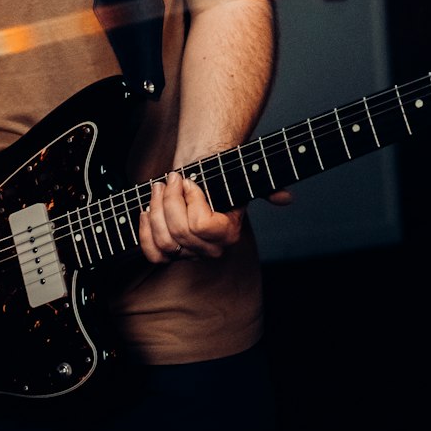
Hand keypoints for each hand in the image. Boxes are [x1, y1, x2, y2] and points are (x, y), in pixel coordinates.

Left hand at [139, 174, 293, 263]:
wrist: (200, 178)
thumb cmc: (219, 175)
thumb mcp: (244, 176)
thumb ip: (267, 188)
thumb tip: (285, 198)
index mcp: (228, 234)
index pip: (201, 226)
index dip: (191, 201)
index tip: (191, 181)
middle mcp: (210, 250)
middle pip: (180, 233)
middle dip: (170, 200)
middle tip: (171, 178)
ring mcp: (188, 254)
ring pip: (165, 242)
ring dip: (155, 210)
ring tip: (159, 187)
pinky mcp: (169, 253)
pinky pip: (153, 255)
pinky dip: (145, 232)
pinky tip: (146, 209)